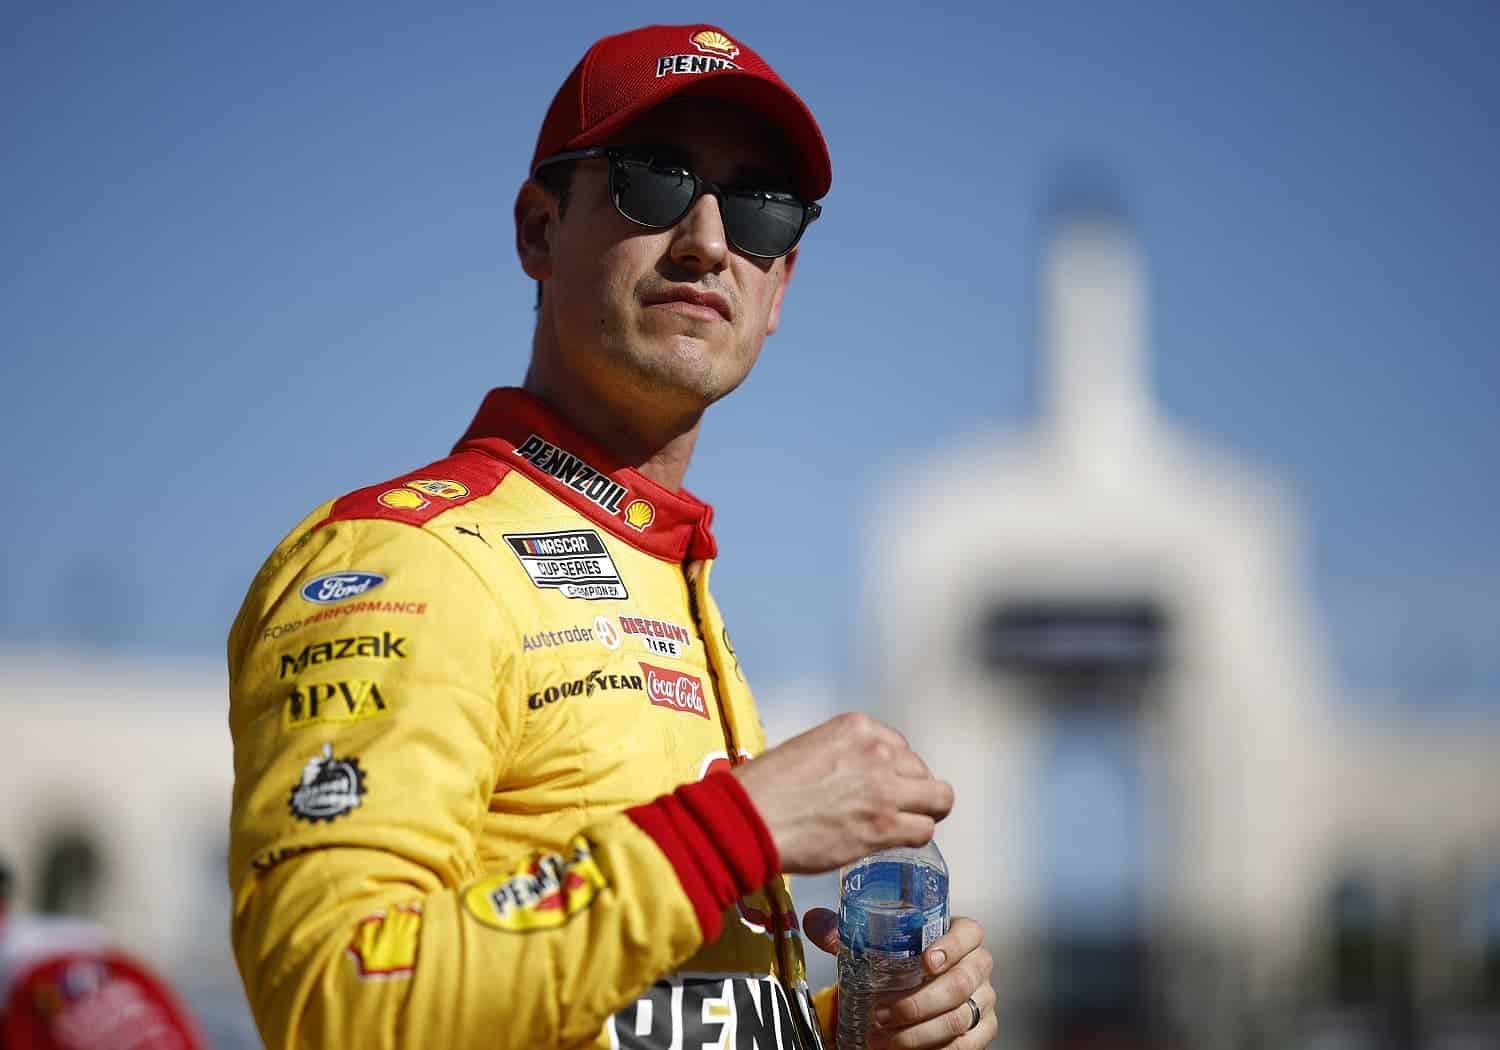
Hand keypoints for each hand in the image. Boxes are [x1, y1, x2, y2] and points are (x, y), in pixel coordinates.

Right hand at [732, 712, 953, 873]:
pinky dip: (914, 835)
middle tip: (892, 807)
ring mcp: (885, 790)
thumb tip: (854, 775)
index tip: (880, 784)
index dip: (893, 768)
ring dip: (924, 811)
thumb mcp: (808, 747)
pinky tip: (896, 839)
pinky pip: (924, 830)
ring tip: (906, 824)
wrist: (750, 818)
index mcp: (857, 727)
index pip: (899, 746)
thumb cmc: (765, 786)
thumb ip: (843, 754)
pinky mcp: (884, 827)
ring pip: (938, 799)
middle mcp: (878, 752)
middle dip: (911, 789)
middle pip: (921, 770)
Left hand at [804, 909, 995, 1048]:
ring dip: (917, 1034)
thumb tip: (813, 922)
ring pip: (958, 1019)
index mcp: (962, 935)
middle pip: (960, 984)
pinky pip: (965, 1045)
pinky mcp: (983, 1029)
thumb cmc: (903, 959)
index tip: (924, 962)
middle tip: (881, 1013)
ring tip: (881, 1038)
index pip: (969, 934)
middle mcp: (979, 966)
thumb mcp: (877, 943)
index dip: (951, 947)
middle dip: (917, 1004)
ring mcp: (984, 999)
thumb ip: (845, 931)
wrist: (922, 988)